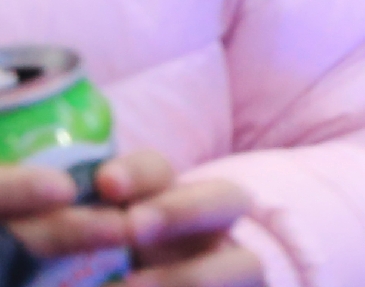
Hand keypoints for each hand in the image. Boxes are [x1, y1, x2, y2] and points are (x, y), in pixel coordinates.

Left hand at [4, 152, 257, 284]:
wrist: (178, 283)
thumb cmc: (123, 273)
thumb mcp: (101, 242)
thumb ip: (76, 233)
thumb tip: (34, 203)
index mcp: (167, 205)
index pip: (159, 173)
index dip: (138, 174)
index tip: (105, 184)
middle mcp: (211, 232)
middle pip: (223, 199)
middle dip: (179, 209)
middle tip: (134, 227)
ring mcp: (235, 269)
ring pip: (244, 263)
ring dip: (191, 275)